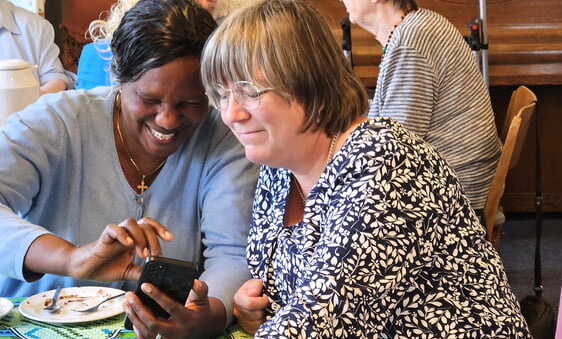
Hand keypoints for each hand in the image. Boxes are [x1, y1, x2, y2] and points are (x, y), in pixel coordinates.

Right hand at [24, 217, 172, 280]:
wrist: (84, 270)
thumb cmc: (105, 268)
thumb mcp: (128, 272)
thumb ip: (140, 271)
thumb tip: (156, 276)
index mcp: (134, 240)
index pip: (149, 227)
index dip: (160, 229)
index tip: (170, 238)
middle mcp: (126, 234)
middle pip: (144, 225)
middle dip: (153, 239)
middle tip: (154, 255)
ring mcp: (115, 235)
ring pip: (130, 223)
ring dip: (140, 237)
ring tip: (141, 253)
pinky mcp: (103, 239)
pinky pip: (112, 229)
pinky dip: (122, 235)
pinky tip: (128, 244)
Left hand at [123, 280, 226, 338]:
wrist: (205, 328)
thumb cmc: (202, 312)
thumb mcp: (204, 299)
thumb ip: (200, 290)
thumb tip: (194, 282)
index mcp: (187, 319)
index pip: (170, 307)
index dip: (156, 296)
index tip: (145, 286)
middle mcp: (178, 332)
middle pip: (153, 323)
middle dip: (139, 308)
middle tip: (130, 296)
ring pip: (146, 332)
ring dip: (134, 318)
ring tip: (126, 304)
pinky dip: (137, 330)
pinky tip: (132, 318)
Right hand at [232, 279, 269, 334]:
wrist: (251, 296)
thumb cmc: (254, 289)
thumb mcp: (255, 282)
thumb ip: (255, 285)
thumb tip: (253, 293)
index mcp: (238, 299)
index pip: (250, 304)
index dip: (262, 302)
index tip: (266, 299)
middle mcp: (237, 312)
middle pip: (256, 315)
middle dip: (264, 309)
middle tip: (266, 304)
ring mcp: (242, 322)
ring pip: (258, 323)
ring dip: (264, 317)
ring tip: (264, 310)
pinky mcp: (248, 329)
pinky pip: (258, 329)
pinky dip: (263, 323)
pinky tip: (262, 316)